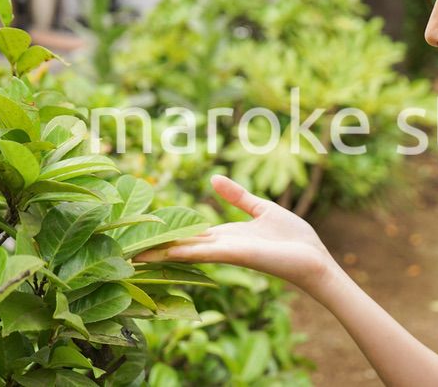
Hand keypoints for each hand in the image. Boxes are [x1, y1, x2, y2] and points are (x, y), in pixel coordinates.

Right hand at [134, 175, 334, 294]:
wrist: (313, 257)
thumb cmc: (292, 237)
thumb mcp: (261, 209)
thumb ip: (237, 196)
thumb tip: (212, 179)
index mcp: (226, 236)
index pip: (189, 235)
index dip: (166, 235)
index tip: (141, 235)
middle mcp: (222, 246)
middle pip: (183, 246)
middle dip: (155, 249)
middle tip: (124, 251)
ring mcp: (228, 252)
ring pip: (188, 251)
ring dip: (162, 253)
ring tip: (133, 255)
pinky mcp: (239, 253)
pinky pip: (207, 251)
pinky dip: (186, 252)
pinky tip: (165, 250)